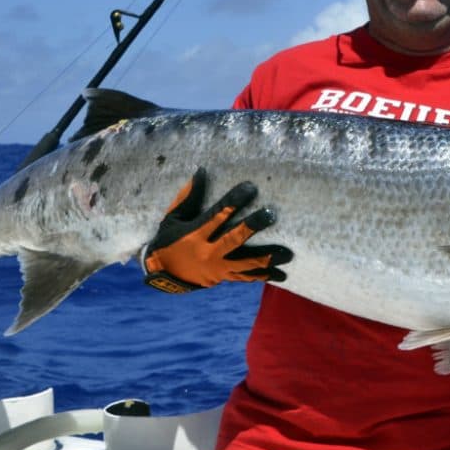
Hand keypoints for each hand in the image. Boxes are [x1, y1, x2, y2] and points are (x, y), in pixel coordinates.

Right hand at [142, 167, 291, 292]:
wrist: (162, 274)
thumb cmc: (168, 240)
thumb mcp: (173, 218)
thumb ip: (189, 197)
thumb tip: (201, 171)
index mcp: (194, 234)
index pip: (217, 215)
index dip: (234, 201)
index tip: (250, 188)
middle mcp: (207, 252)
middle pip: (234, 239)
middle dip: (253, 226)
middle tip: (271, 214)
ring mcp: (217, 268)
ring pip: (246, 263)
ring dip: (267, 257)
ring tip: (287, 254)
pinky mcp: (223, 277)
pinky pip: (246, 277)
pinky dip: (263, 276)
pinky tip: (281, 274)